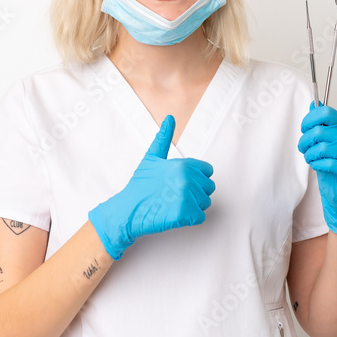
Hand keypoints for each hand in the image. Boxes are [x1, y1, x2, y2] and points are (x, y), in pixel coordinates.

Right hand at [89, 115, 214, 259]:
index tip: (180, 182)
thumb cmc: (140, 185)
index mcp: (184, 164)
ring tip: (173, 203)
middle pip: (208, 188)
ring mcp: (187, 197)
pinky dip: (189, 218)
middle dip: (195, 193)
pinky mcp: (185, 214)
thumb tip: (170, 118)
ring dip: (192, 206)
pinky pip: (200, 217)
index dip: (196, 178)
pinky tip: (174, 213)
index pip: (208, 172)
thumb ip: (163, 138)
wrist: (128, 210)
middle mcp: (188, 179)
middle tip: (175, 195)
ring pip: (205, 203)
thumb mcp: (151, 158)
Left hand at [297, 102, 336, 235]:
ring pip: (320, 149)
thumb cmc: (332, 163)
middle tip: (304, 148)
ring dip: (309, 155)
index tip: (304, 128)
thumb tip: (313, 104)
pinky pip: (326, 163)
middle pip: (318, 132)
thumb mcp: (324, 140)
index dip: (309, 119)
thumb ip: (320, 123)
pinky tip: (319, 166)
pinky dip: (317, 165)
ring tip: (311, 159)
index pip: (326, 112)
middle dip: (304, 142)